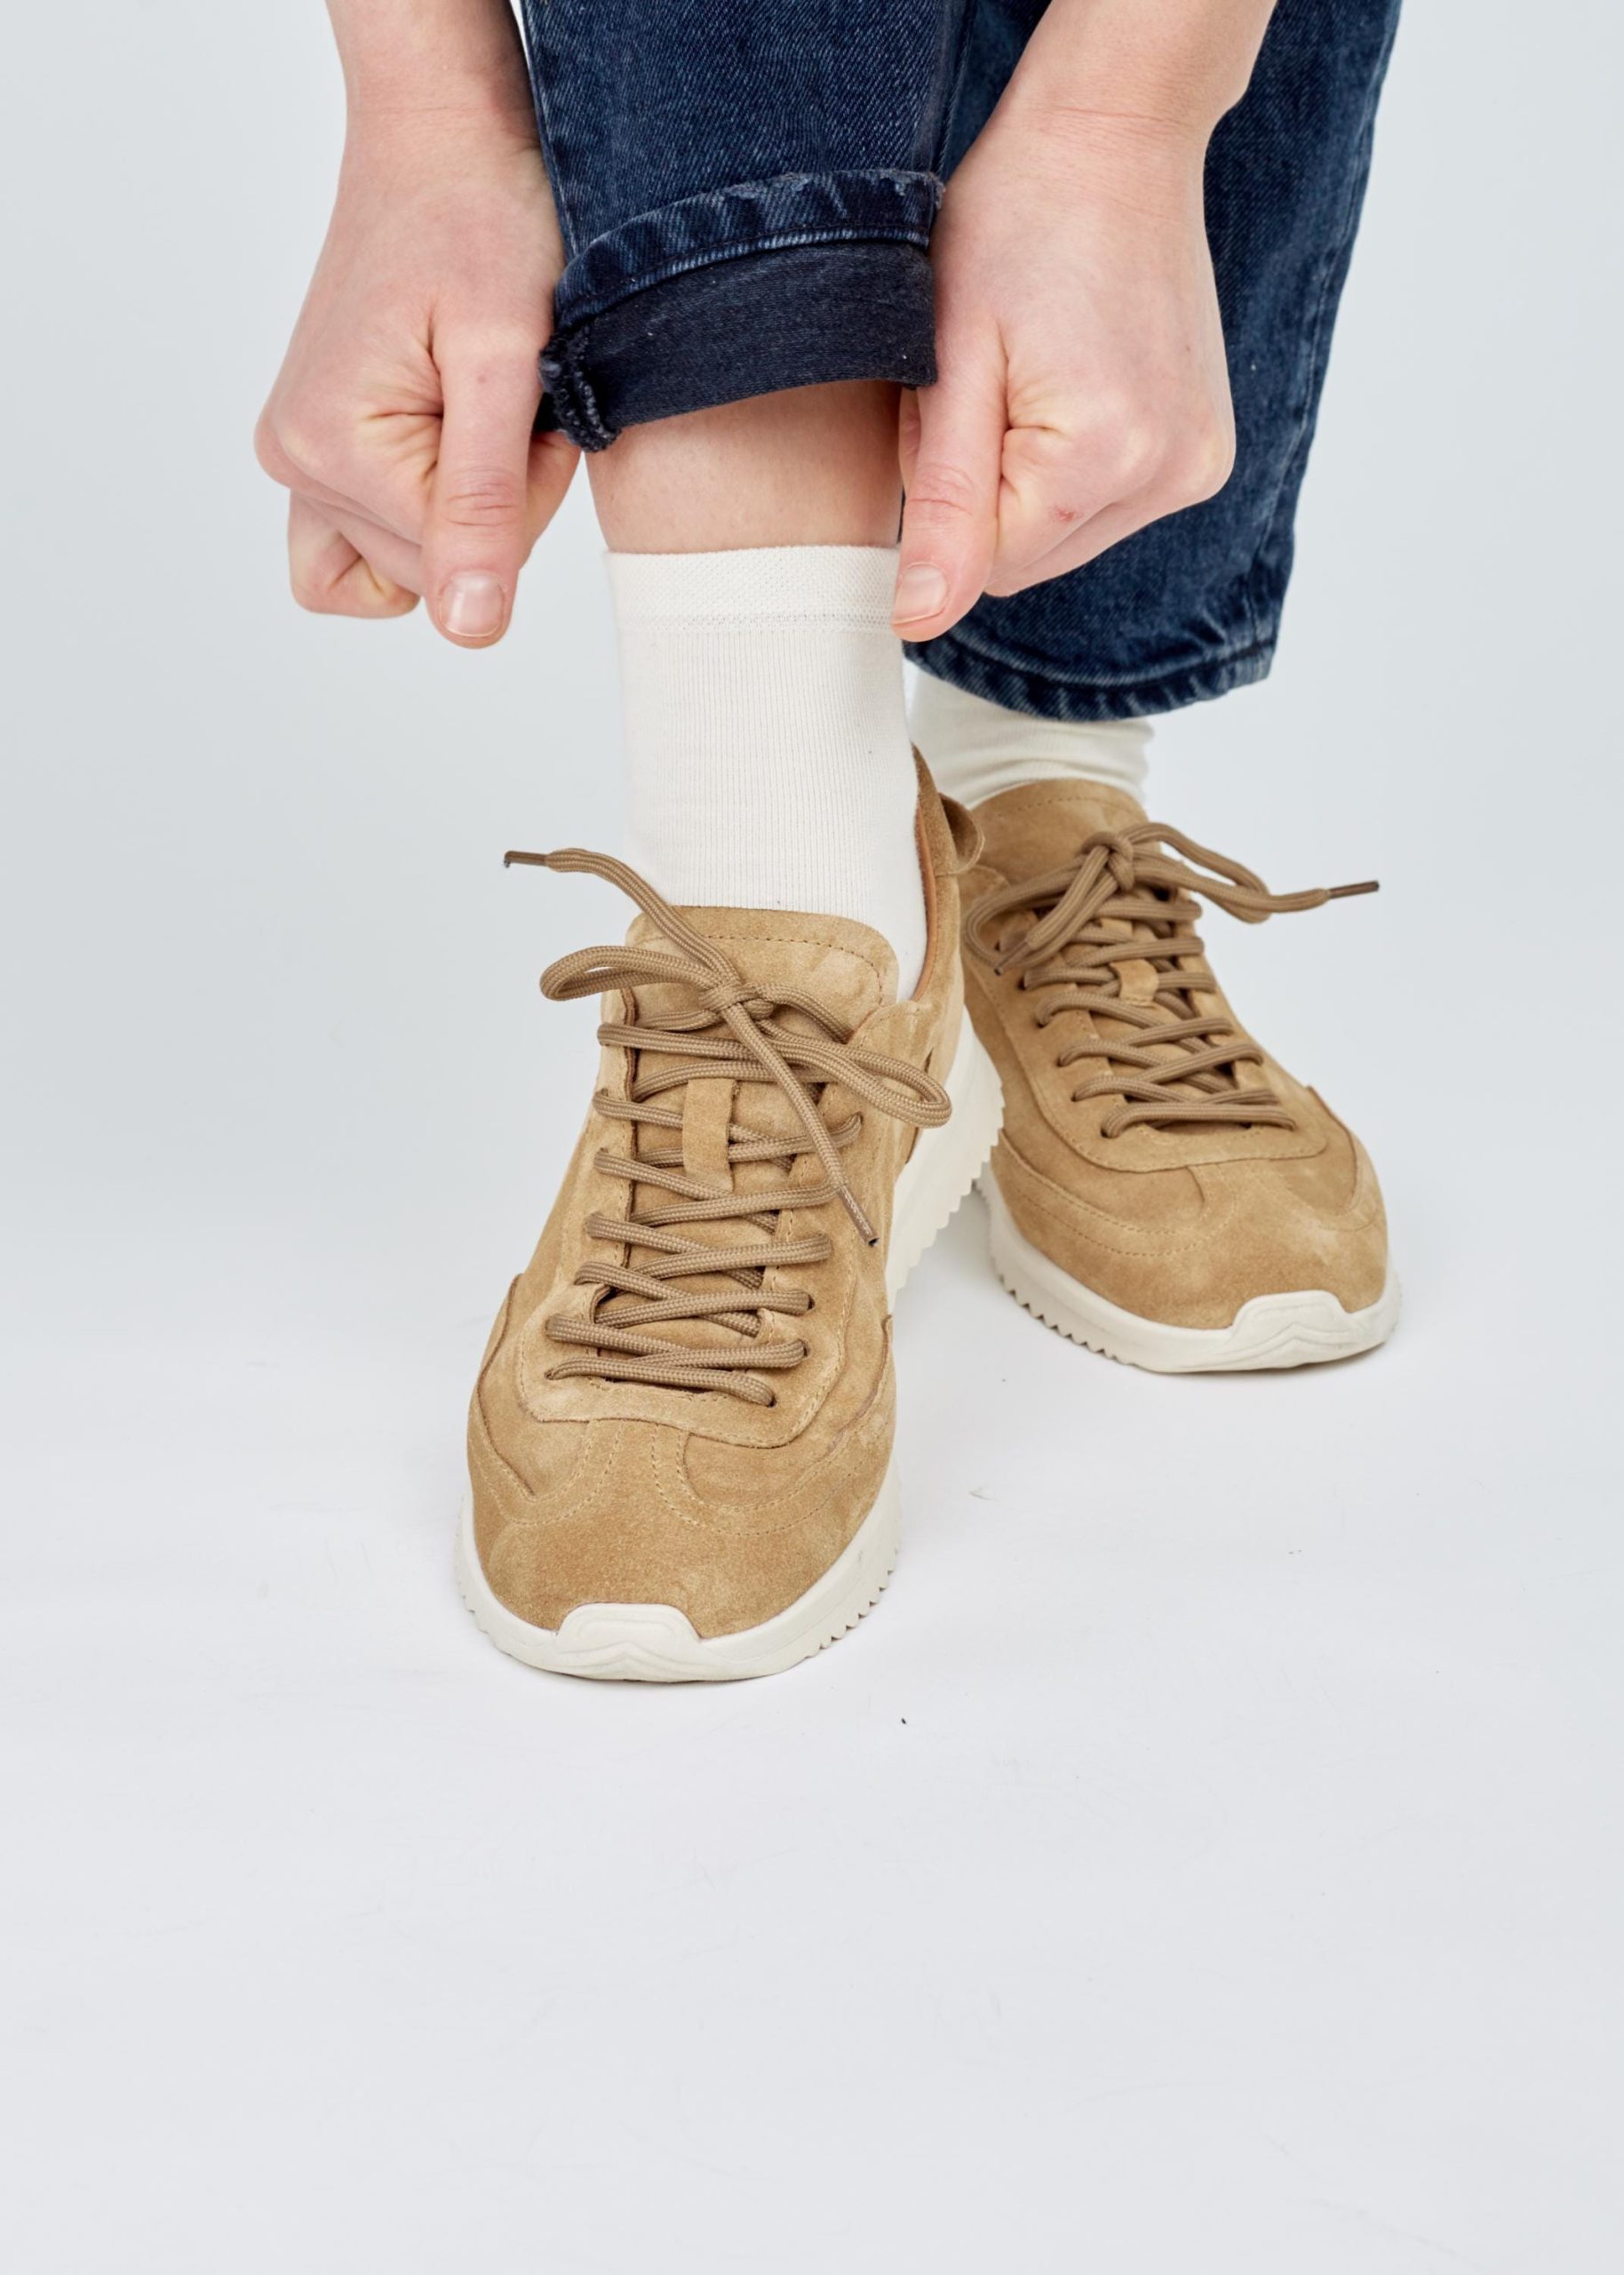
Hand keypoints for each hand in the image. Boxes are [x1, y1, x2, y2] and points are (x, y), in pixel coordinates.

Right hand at [255, 104, 575, 645]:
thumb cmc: (481, 222)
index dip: (529, 496)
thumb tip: (469, 629)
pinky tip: (451, 450)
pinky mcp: (316, 450)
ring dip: (467, 505)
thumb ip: (486, 504)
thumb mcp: (505, 363)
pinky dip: (424, 514)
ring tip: (482, 411)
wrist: (442, 143)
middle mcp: (294, 464)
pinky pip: (368, 544)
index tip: (532, 406)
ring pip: (408, 566)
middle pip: (434, 571)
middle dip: (501, 499)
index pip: (464, 564)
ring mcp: (299, 460)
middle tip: (515, 397)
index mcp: (329, 449)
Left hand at [893, 108, 1236, 638]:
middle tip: (989, 382)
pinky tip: (1073, 385)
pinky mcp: (1205, 455)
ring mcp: (1198, 467)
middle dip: (988, 491)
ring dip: (1028, 480)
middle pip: (1032, 558)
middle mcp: (1172, 477)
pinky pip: (1107, 505)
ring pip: (1066, 537)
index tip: (956, 405)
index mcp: (1107, 458)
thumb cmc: (1017, 222)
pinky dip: (1071, 467)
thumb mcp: (950, 362)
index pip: (989, 567)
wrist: (1113, 140)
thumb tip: (919, 619)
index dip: (947, 497)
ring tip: (1032, 374)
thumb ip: (940, 503)